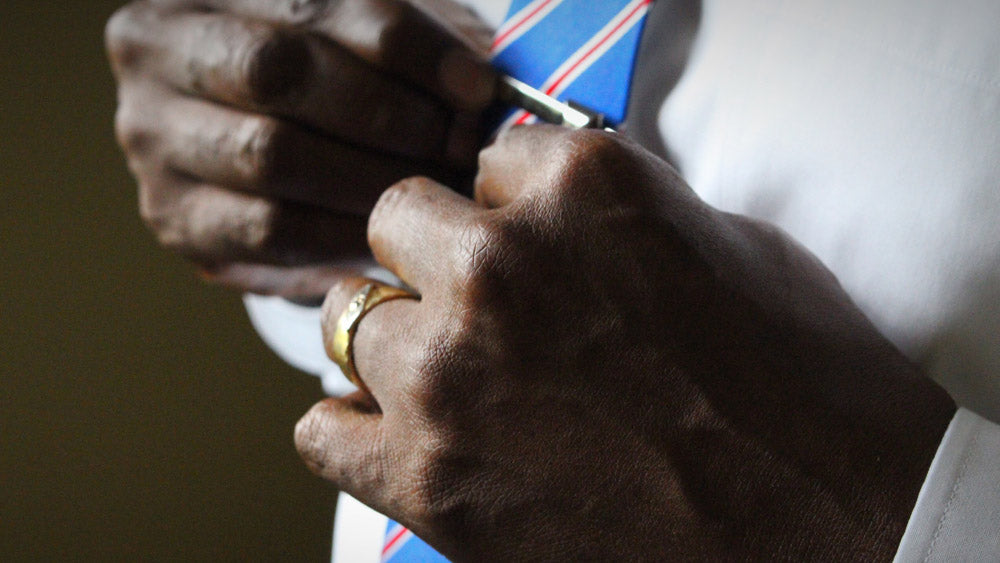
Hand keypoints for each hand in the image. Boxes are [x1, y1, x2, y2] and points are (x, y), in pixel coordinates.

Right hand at [106, 0, 496, 296]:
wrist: (267, 149)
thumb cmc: (331, 78)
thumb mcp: (362, 38)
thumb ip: (412, 44)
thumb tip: (487, 88)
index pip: (314, 4)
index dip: (408, 47)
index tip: (478, 87)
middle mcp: (159, 51)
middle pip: (278, 72)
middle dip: (388, 112)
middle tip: (459, 146)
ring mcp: (155, 139)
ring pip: (272, 154)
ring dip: (374, 177)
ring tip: (439, 188)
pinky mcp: (176, 218)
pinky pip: (269, 230)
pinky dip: (344, 232)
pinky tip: (394, 229)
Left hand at [295, 125, 955, 559]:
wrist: (832, 520)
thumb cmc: (797, 382)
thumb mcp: (714, 240)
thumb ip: (603, 210)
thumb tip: (540, 207)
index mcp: (575, 188)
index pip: (486, 161)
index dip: (510, 209)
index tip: (531, 245)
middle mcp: (498, 267)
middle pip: (394, 224)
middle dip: (436, 260)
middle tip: (484, 309)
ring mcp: (451, 375)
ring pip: (346, 322)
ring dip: (396, 341)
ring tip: (454, 378)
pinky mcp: (430, 479)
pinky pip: (322, 431)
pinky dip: (351, 429)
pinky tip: (398, 436)